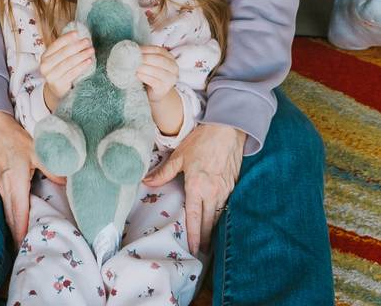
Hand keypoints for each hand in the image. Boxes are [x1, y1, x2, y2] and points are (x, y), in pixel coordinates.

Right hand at [0, 109, 38, 241]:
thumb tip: (66, 183)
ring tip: (23, 241)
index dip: (22, 231)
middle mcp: (4, 188)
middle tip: (25, 251)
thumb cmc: (12, 137)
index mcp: (14, 182)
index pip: (19, 213)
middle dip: (17, 236)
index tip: (24, 246)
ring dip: (14, 227)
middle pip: (11, 218)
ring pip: (7, 212)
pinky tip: (17, 221)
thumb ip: (51, 167)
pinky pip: (5, 204)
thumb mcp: (36, 149)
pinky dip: (11, 216)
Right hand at [39, 29, 94, 103]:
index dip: (66, 38)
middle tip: (87, 41)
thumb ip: (64, 49)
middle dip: (77, 46)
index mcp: (44, 56)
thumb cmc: (59, 71)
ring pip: (69, 63)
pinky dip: (82, 66)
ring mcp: (51, 76)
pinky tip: (88, 61)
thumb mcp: (57, 59)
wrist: (56, 90)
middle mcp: (45, 66)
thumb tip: (78, 36)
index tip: (77, 33)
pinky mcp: (58, 84)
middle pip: (63, 53)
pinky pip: (72, 73)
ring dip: (81, 55)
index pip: (56, 44)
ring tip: (91, 50)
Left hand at [135, 44, 179, 102]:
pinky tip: (137, 75)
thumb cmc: (151, 74)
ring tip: (133, 67)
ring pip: (156, 71)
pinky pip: (153, 81)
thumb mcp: (151, 63)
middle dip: (145, 58)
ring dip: (143, 68)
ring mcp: (170, 79)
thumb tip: (133, 50)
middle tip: (132, 58)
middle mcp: (173, 68)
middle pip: (159, 60)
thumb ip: (146, 55)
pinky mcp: (164, 88)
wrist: (156, 92)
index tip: (135, 49)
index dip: (146, 49)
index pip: (158, 50)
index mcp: (170, 58)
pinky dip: (144, 77)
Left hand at [143, 120, 245, 247]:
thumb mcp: (179, 156)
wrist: (228, 129)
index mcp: (197, 186)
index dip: (194, 235)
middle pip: (209, 222)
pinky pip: (227, 205)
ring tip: (208, 239)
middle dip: (205, 238)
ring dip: (214, 228)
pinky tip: (217, 218)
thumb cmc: (202, 140)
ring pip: (219, 215)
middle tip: (201, 250)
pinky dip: (221, 214)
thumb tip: (146, 181)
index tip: (194, 249)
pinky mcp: (233, 185)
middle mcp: (213, 192)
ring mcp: (226, 189)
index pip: (195, 217)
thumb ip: (164, 173)